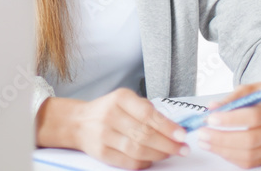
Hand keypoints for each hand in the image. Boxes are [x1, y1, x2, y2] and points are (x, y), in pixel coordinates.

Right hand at [37, 87, 189, 168]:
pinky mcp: (102, 152)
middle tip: (182, 148)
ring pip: (137, 150)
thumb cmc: (107, 110)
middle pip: (144, 134)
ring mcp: (104, 135)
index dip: (167, 126)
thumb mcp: (125, 100)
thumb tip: (173, 125)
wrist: (78, 122)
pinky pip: (128, 161)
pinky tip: (152, 159)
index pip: (148, 114)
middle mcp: (111, 115)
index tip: (182, 134)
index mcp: (120, 98)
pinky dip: (144, 162)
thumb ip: (147, 109)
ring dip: (158, 154)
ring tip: (170, 153)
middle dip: (168, 144)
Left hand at [195, 78, 260, 167]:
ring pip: (251, 154)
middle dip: (222, 138)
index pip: (254, 116)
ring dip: (224, 150)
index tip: (210, 118)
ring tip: (206, 142)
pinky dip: (232, 157)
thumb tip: (212, 108)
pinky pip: (252, 162)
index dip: (230, 120)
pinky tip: (219, 149)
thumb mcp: (252, 88)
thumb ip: (232, 98)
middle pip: (251, 139)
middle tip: (202, 133)